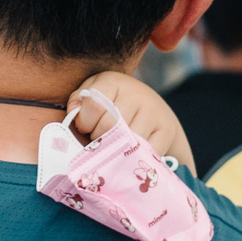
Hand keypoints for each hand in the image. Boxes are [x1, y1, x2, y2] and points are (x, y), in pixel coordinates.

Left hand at [69, 73, 196, 173]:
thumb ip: (78, 103)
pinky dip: (133, 158)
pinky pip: (144, 152)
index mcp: (113, 82)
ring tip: (113, 145)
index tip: (85, 128)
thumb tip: (75, 114)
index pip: (94, 105)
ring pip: (126, 141)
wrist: (150, 108)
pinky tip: (128, 153)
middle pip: (109, 126)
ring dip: (115, 151)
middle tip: (100, 140)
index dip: (84, 123)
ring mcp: (153, 112)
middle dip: (98, 139)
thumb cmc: (112, 103)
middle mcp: (136, 93)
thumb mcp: (92, 95)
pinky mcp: (166, 130)